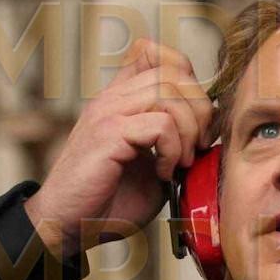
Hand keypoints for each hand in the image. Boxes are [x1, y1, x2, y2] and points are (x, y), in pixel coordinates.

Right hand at [24, 37, 211, 258]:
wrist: (68, 226)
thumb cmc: (107, 202)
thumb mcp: (152, 167)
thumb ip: (175, 143)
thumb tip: (211, 133)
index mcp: (120, 100)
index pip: (156, 54)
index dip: (188, 79)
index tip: (196, 121)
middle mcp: (112, 98)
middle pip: (174, 71)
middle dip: (201, 109)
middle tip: (199, 146)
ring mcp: (107, 112)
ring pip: (170, 92)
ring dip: (189, 130)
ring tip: (181, 162)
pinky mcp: (107, 133)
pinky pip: (161, 124)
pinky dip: (173, 150)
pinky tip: (163, 172)